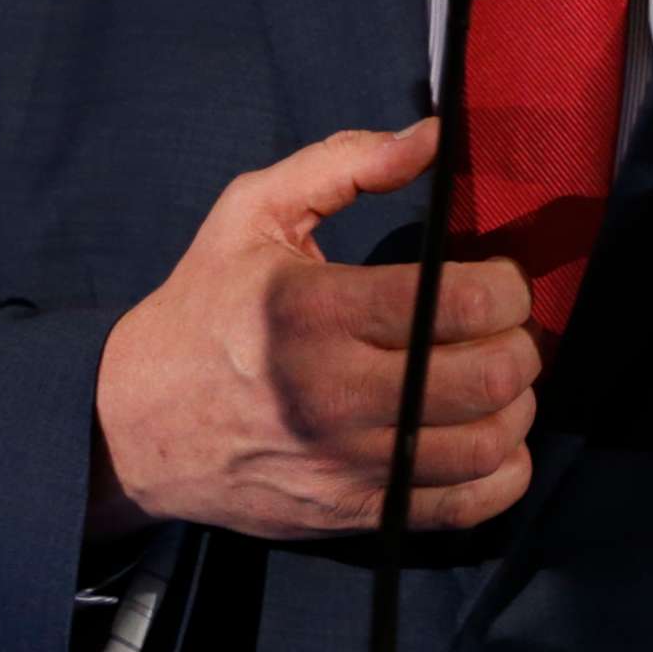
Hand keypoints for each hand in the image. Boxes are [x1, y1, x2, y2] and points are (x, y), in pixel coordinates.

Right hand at [90, 119, 539, 540]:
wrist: (132, 424)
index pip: (452, 304)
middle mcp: (332, 394)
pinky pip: (460, 508)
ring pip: (484, 446)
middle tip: (507, 326)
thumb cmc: (205, 305)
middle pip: (483, 377)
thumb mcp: (252, 211)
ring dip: (517, 406)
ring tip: (500, 377)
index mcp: (312, 311)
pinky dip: (501, 474)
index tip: (500, 278)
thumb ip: (345, 162)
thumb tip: (433, 136)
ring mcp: (343, 465)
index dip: (504, 287)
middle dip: (520, 343)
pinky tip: (492, 439)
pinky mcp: (349, 515)